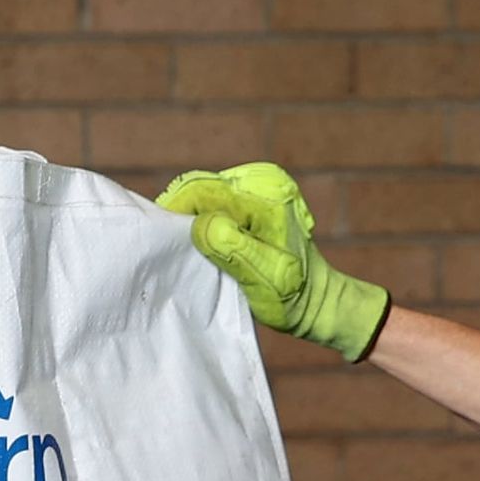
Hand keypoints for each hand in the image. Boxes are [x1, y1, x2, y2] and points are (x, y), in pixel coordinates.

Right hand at [157, 162, 392, 363]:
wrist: (318, 301)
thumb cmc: (292, 296)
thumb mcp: (264, 279)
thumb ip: (232, 248)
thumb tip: (201, 223)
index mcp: (267, 194)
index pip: (201, 189)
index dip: (174, 211)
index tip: (161, 241)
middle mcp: (264, 179)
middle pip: (201, 186)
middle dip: (182, 214)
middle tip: (172, 249)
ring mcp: (260, 184)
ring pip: (204, 192)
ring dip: (193, 218)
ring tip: (191, 249)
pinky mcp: (254, 194)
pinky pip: (215, 199)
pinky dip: (205, 219)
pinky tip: (206, 242)